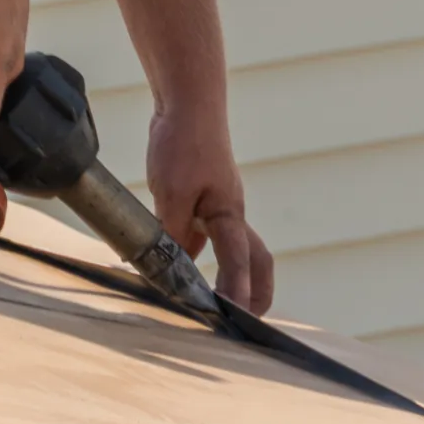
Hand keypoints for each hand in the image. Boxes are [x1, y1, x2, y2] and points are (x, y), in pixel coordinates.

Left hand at [146, 106, 273, 313]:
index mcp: (230, 214)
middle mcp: (231, 213)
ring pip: (229, 249)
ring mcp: (218, 205)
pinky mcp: (201, 196)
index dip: (238, 293)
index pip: (240, 262)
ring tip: (199, 302)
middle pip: (256, 260)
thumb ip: (172, 231)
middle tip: (242, 321)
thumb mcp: (170, 192)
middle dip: (256, 292)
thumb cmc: (183, 142)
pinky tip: (166, 260)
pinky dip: (190, 252)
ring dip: (222, 275)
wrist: (187, 102)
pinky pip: (201, 233)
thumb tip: (169, 264)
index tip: (234, 319)